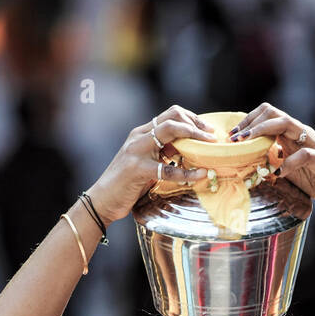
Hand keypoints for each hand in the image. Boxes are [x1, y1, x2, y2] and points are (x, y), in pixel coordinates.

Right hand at [85, 106, 216, 224]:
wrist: (102, 200)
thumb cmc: (126, 184)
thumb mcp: (145, 162)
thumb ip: (162, 153)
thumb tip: (187, 150)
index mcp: (141, 133)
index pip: (170, 114)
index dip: (192, 118)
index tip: (207, 130)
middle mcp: (139, 137)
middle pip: (173, 117)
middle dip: (196, 124)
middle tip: (211, 137)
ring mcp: (137, 151)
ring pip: (171, 132)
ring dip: (195, 137)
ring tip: (210, 148)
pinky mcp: (138, 169)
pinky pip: (169, 168)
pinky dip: (188, 172)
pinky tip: (200, 175)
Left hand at [230, 104, 314, 213]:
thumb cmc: (314, 180)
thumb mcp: (286, 168)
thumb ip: (271, 159)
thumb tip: (244, 160)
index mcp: (293, 134)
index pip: (268, 114)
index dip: (249, 120)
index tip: (232, 135)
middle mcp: (302, 134)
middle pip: (275, 113)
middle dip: (252, 123)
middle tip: (235, 139)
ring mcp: (313, 144)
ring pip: (288, 125)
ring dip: (263, 132)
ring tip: (248, 145)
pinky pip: (304, 155)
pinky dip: (289, 163)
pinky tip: (278, 174)